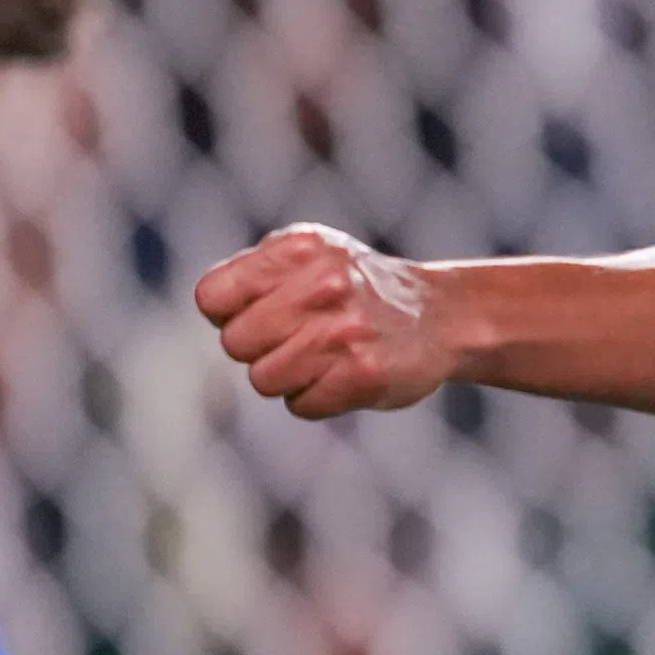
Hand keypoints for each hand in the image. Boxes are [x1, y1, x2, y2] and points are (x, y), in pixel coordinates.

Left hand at [195, 226, 463, 418]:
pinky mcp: (363, 376)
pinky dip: (315, 397)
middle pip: (235, 343)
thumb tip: (213, 306)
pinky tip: (343, 374)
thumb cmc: (356, 286)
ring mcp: (343, 333)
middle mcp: (322, 286)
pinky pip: (300, 405)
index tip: (259, 311)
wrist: (440, 315)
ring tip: (322, 356)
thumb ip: (255, 272)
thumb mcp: (309, 254)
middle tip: (298, 336)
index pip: (213, 297)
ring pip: (263, 379)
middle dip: (259, 347)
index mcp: (299, 249)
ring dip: (286, 376)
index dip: (228, 313)